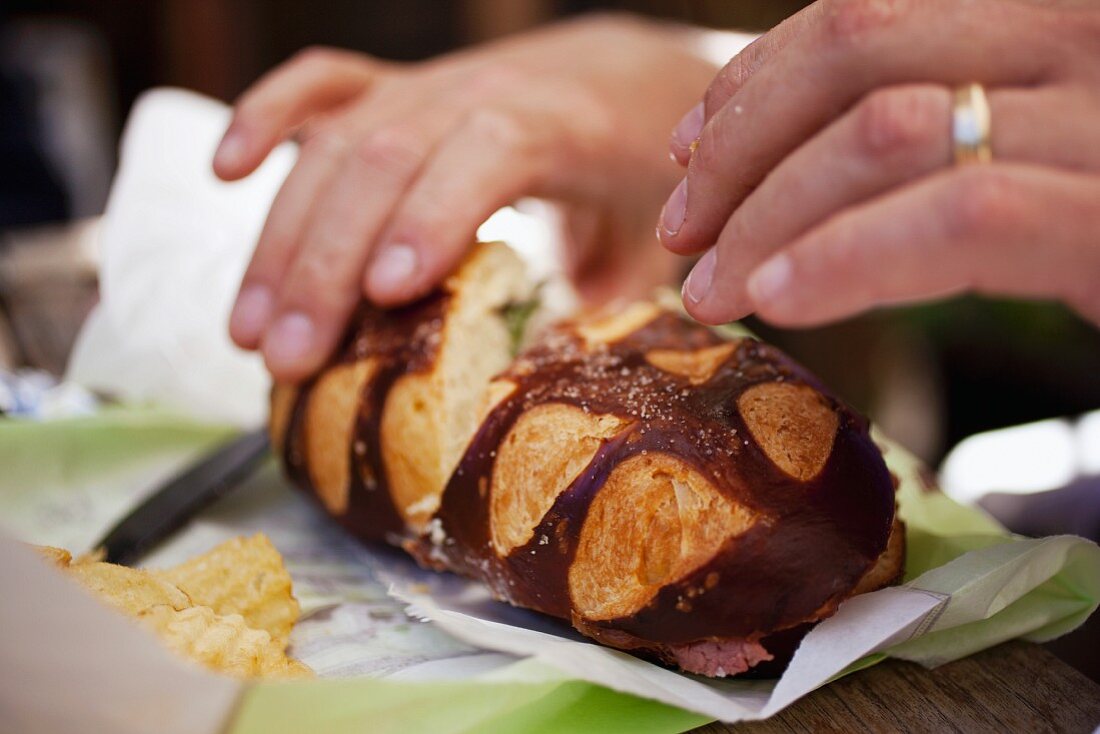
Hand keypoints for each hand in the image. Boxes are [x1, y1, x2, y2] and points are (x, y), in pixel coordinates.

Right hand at [215, 14, 716, 380]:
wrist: (634, 77)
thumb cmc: (645, 172)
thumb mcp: (653, 245)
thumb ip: (609, 313)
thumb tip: (546, 401)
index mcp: (562, 125)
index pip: (486, 150)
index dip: (431, 214)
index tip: (386, 294)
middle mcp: (484, 92)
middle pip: (384, 156)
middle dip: (326, 262)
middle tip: (289, 360)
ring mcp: (432, 86)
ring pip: (336, 140)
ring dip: (282, 236)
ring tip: (250, 330)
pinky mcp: (399, 89)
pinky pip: (323, 86)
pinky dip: (267, 118)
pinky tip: (227, 172)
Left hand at [659, 0, 1099, 327]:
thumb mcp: (1043, 140)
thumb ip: (951, 111)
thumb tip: (798, 146)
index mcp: (1049, 11)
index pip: (864, 12)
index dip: (752, 81)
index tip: (685, 152)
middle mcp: (1087, 27)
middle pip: (856, 52)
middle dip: (737, 145)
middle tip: (680, 230)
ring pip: (883, 129)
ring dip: (766, 211)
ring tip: (708, 284)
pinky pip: (955, 220)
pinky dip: (843, 255)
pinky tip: (777, 296)